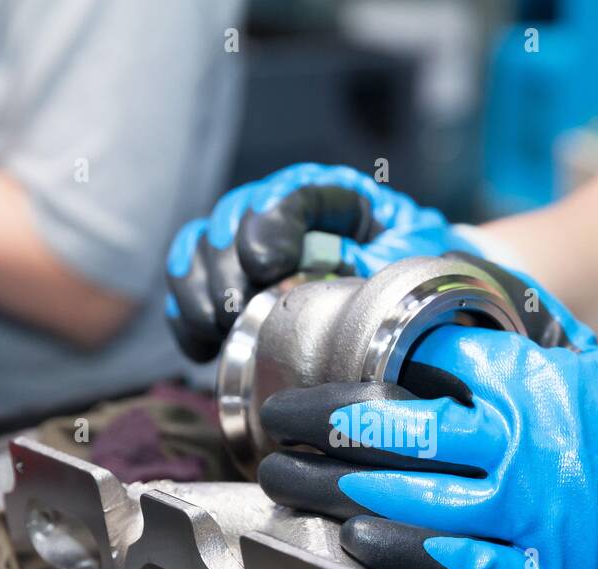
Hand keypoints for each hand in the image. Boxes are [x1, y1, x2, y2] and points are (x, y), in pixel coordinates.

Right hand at [165, 163, 477, 360]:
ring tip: (221, 328)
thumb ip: (383, 257)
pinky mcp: (226, 284)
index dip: (268, 223)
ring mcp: (247, 245)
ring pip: (199, 250)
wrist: (406, 306)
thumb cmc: (410, 276)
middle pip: (231, 219)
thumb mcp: (412, 261)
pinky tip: (204, 346)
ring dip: (200, 292)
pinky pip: (186, 290)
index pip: (292, 194)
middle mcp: (281, 210)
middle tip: (236, 308)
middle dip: (227, 265)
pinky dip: (185, 317)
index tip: (266, 266)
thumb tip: (341, 267)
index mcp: (333, 196)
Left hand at [256, 325, 597, 568]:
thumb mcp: (597, 372)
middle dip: (324, 421)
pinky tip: (355, 540)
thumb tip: (453, 343)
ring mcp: (527, 516)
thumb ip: (526, 358)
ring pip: (411, 494)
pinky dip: (404, 552)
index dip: (368, 361)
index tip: (325, 366)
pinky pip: (458, 565)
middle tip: (276, 421)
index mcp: (535, 386)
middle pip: (399, 427)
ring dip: (337, 486)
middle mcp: (522, 446)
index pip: (431, 359)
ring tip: (287, 479)